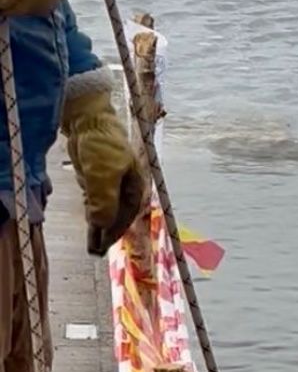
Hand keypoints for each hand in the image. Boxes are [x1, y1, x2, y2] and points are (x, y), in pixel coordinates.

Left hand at [62, 82, 147, 253]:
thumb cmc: (101, 144)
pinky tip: (90, 226)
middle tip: (95, 252)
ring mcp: (112, 184)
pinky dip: (93, 215)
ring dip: (99, 227)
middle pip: (117, 216)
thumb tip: (102, 224)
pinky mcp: (98, 180)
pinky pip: (97, 203)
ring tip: (91, 246)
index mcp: (135, 187)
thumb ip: (103, 201)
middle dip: (107, 234)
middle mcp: (126, 188)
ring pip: (107, 211)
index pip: (126, 217)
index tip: (102, 247)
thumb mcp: (103, 174)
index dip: (114, 234)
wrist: (88, 119)